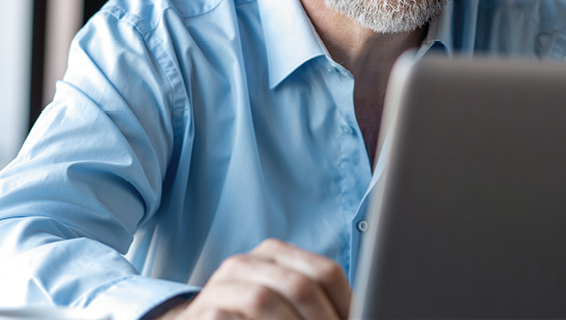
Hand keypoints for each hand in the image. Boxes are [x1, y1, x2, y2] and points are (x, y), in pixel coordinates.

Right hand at [158, 238, 352, 319]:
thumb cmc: (252, 319)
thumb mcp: (285, 304)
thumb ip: (314, 302)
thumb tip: (362, 312)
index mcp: (275, 254)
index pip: (325, 272)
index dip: (347, 305)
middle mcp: (247, 262)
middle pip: (300, 285)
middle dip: (323, 319)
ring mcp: (221, 285)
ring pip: (265, 299)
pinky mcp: (204, 311)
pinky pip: (230, 318)